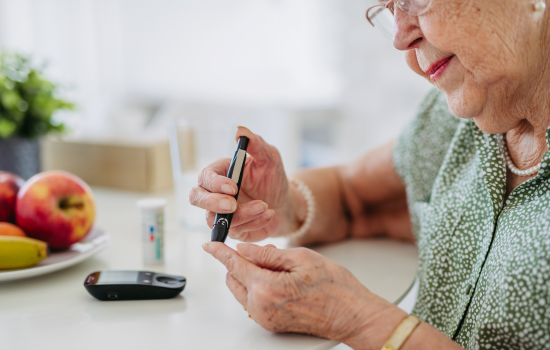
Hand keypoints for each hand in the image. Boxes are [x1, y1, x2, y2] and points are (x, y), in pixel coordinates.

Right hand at [189, 127, 297, 240]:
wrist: (284, 202)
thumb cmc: (272, 177)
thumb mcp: (269, 157)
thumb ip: (256, 143)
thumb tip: (239, 130)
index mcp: (219, 173)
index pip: (205, 177)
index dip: (215, 183)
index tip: (233, 187)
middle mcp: (214, 193)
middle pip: (196, 198)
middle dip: (212, 202)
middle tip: (233, 204)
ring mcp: (220, 213)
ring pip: (215, 219)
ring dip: (242, 214)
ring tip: (265, 206)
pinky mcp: (231, 229)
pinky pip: (235, 230)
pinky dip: (254, 223)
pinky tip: (269, 213)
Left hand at [202, 242, 405, 348]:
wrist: (353, 316)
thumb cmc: (335, 287)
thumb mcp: (302, 258)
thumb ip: (268, 254)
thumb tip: (244, 249)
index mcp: (266, 288)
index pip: (234, 265)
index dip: (220, 252)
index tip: (209, 244)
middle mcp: (260, 307)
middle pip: (233, 280)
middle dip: (239, 262)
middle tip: (262, 251)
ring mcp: (265, 318)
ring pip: (242, 290)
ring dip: (250, 275)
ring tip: (277, 264)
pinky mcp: (271, 323)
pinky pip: (254, 301)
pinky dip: (258, 286)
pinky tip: (279, 278)